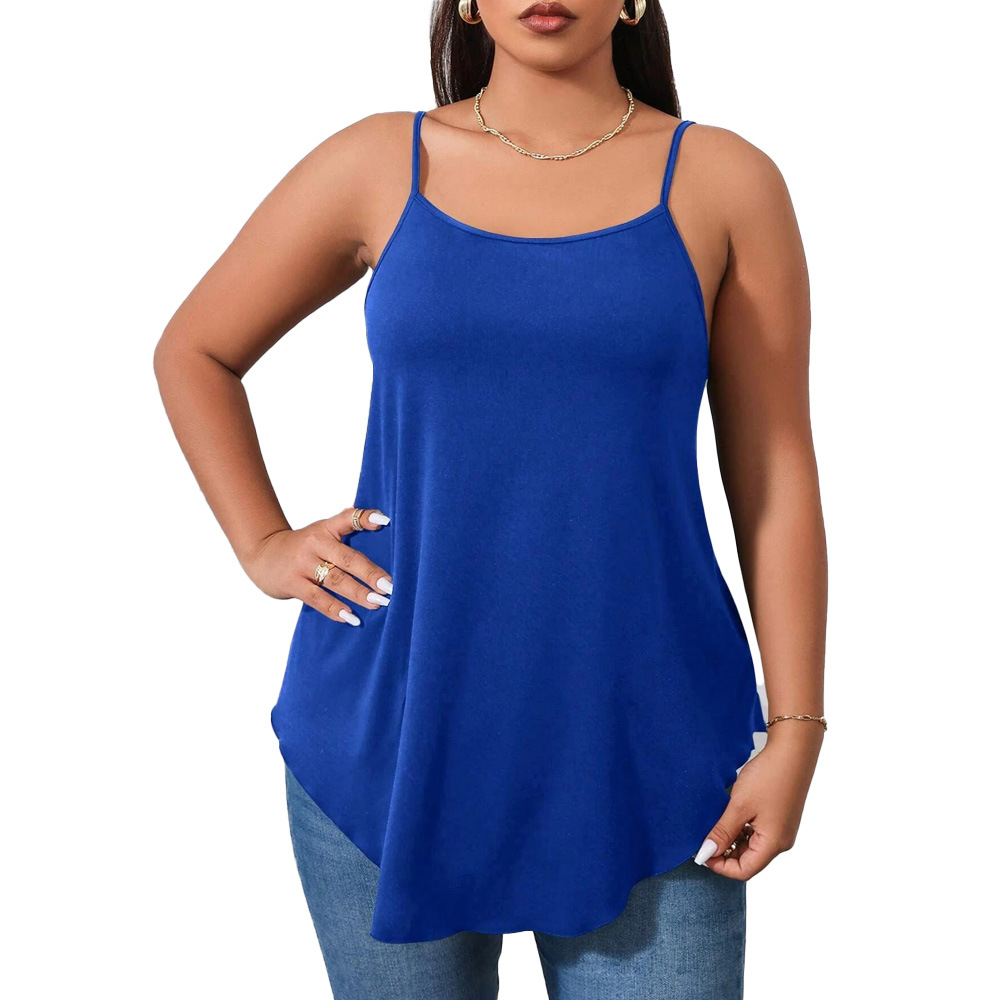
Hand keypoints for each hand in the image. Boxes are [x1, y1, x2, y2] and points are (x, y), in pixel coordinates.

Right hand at [241, 507, 392, 625]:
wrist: (262, 554)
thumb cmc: (303, 546)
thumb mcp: (320, 531)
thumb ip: (345, 526)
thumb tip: (377, 518)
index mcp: (325, 529)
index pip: (347, 519)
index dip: (366, 518)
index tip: (385, 520)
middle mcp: (315, 544)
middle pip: (347, 558)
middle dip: (370, 573)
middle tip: (388, 586)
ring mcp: (302, 565)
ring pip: (335, 581)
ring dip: (357, 593)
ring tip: (377, 604)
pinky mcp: (292, 584)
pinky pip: (317, 598)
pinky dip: (334, 609)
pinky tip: (351, 618)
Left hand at [694, 721, 823, 878]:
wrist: (793, 749)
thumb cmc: (768, 776)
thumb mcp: (739, 805)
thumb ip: (722, 832)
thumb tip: (706, 854)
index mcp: (773, 844)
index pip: (744, 870)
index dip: (719, 865)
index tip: (700, 851)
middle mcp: (781, 841)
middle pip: (748, 860)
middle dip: (724, 853)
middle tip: (704, 836)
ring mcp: (782, 829)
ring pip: (752, 846)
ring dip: (732, 839)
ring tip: (714, 823)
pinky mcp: (780, 817)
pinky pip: (758, 832)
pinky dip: (741, 829)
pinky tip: (729, 814)